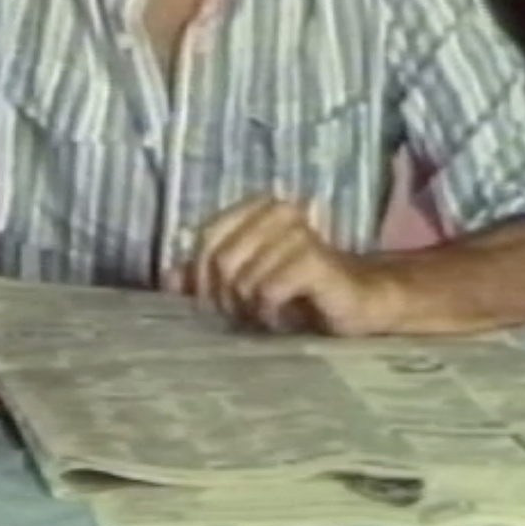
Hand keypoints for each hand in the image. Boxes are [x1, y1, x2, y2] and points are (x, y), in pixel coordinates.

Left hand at [163, 196, 397, 337]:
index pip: (206, 237)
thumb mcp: (243, 285)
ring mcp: (297, 231)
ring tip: (269, 316)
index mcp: (256, 206)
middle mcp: (277, 208)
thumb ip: (205, 277)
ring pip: (243, 277)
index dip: (201, 276)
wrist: (356, 303)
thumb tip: (168, 278)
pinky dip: (270, 313)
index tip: (213, 306)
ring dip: (251, 308)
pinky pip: (267, 289)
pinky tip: (284, 319)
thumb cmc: (295, 292)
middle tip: (246, 315)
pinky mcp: (314, 259)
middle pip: (220, 259)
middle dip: (225, 297)